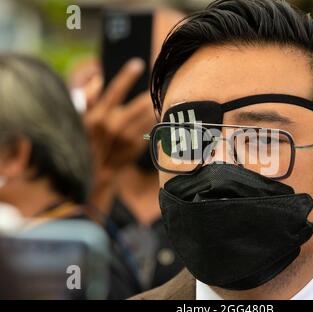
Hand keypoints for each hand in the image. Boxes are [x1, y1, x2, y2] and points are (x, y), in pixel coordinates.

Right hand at [82, 58, 155, 212]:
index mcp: (97, 116)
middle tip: (157, 85)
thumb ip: (87, 99)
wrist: (93, 174)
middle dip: (149, 94)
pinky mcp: (137, 148)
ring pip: (148, 116)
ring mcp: (126, 139)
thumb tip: (97, 79)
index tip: (138, 64)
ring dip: (155, 107)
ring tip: (162, 99)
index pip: (115, 90)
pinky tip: (160, 116)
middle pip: (140, 104)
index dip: (127, 75)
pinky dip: (155, 121)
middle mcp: (113, 127)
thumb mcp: (80, 120)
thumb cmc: (85, 142)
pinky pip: (151, 130)